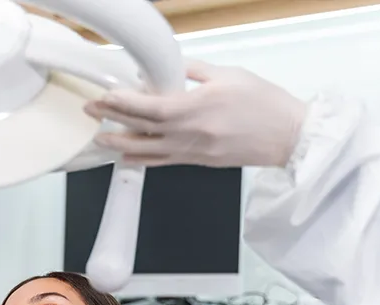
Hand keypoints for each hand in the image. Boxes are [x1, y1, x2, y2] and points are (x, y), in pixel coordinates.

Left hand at [84, 60, 306, 167]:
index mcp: (197, 108)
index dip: (122, 103)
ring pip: (147, 151)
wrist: (288, 137)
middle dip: (112, 120)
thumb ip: (193, 71)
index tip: (105, 96)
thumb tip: (166, 68)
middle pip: (141, 129)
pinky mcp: (197, 162)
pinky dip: (142, 160)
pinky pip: (163, 162)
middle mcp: (190, 133)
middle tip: (92, 112)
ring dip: (120, 145)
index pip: (149, 107)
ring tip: (100, 139)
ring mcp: (192, 151)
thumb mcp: (228, 74)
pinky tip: (128, 157)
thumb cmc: (265, 104)